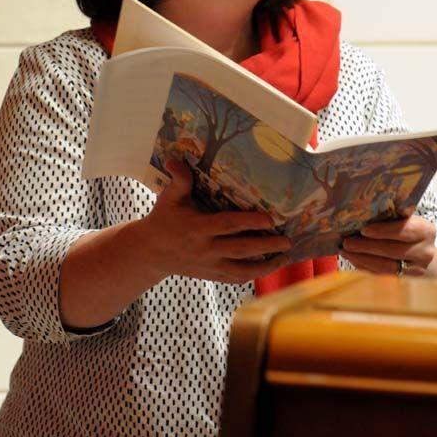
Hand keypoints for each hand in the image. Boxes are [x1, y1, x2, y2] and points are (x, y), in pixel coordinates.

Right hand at [140, 160, 290, 284]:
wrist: (149, 253)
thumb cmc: (163, 220)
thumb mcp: (169, 198)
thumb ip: (179, 179)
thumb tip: (175, 158)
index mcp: (197, 228)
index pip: (228, 225)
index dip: (250, 223)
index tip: (270, 219)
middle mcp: (205, 250)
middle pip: (241, 250)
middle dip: (266, 247)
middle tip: (287, 241)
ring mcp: (209, 266)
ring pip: (242, 270)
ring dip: (266, 266)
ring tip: (285, 257)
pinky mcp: (211, 275)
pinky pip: (235, 278)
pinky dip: (253, 274)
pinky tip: (268, 266)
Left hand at [341, 212, 436, 278]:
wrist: (425, 259)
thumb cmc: (409, 234)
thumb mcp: (407, 222)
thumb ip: (391, 217)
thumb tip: (361, 213)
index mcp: (425, 231)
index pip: (405, 230)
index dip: (384, 230)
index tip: (364, 230)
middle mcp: (424, 253)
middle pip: (393, 251)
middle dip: (367, 246)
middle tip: (347, 242)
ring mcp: (417, 271)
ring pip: (386, 267)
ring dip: (362, 258)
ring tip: (345, 251)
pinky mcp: (405, 284)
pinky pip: (382, 277)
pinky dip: (365, 268)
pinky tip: (352, 259)